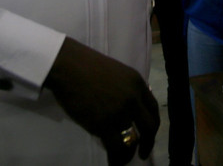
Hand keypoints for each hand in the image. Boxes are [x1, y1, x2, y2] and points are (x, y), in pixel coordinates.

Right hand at [45, 38, 160, 164]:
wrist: (68, 66)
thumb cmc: (86, 65)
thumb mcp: (117, 72)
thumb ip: (126, 88)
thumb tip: (128, 106)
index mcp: (137, 83)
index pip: (153, 108)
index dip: (152, 123)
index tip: (148, 133)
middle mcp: (133, 98)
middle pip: (150, 126)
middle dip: (148, 142)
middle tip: (143, 152)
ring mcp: (119, 112)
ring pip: (133, 140)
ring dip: (129, 153)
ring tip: (123, 158)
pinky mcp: (103, 124)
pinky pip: (117, 148)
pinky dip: (117, 159)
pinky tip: (114, 163)